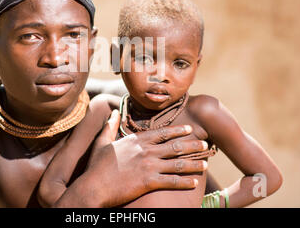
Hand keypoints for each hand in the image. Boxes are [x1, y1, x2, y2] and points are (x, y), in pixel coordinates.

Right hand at [84, 110, 208, 206]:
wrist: (93, 186)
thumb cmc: (96, 166)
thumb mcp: (102, 142)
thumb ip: (109, 127)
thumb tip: (112, 113)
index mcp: (136, 140)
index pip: (162, 132)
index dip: (178, 130)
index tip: (190, 129)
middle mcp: (146, 151)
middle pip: (175, 146)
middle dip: (192, 145)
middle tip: (205, 144)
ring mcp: (149, 166)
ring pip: (178, 163)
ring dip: (194, 163)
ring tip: (206, 164)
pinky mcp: (149, 182)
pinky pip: (172, 181)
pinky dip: (185, 182)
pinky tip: (195, 182)